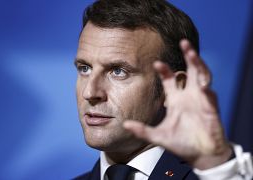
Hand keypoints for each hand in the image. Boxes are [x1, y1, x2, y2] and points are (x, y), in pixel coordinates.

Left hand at [123, 39, 231, 169]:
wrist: (200, 156)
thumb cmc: (181, 144)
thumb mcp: (158, 136)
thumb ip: (142, 130)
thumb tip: (125, 125)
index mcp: (176, 100)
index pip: (169, 79)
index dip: (164, 70)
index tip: (156, 62)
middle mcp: (189, 96)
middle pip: (190, 70)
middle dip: (188, 56)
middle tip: (183, 42)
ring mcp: (201, 100)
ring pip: (202, 76)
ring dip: (199, 64)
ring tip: (192, 52)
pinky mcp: (211, 108)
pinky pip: (210, 94)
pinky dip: (207, 87)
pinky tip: (203, 83)